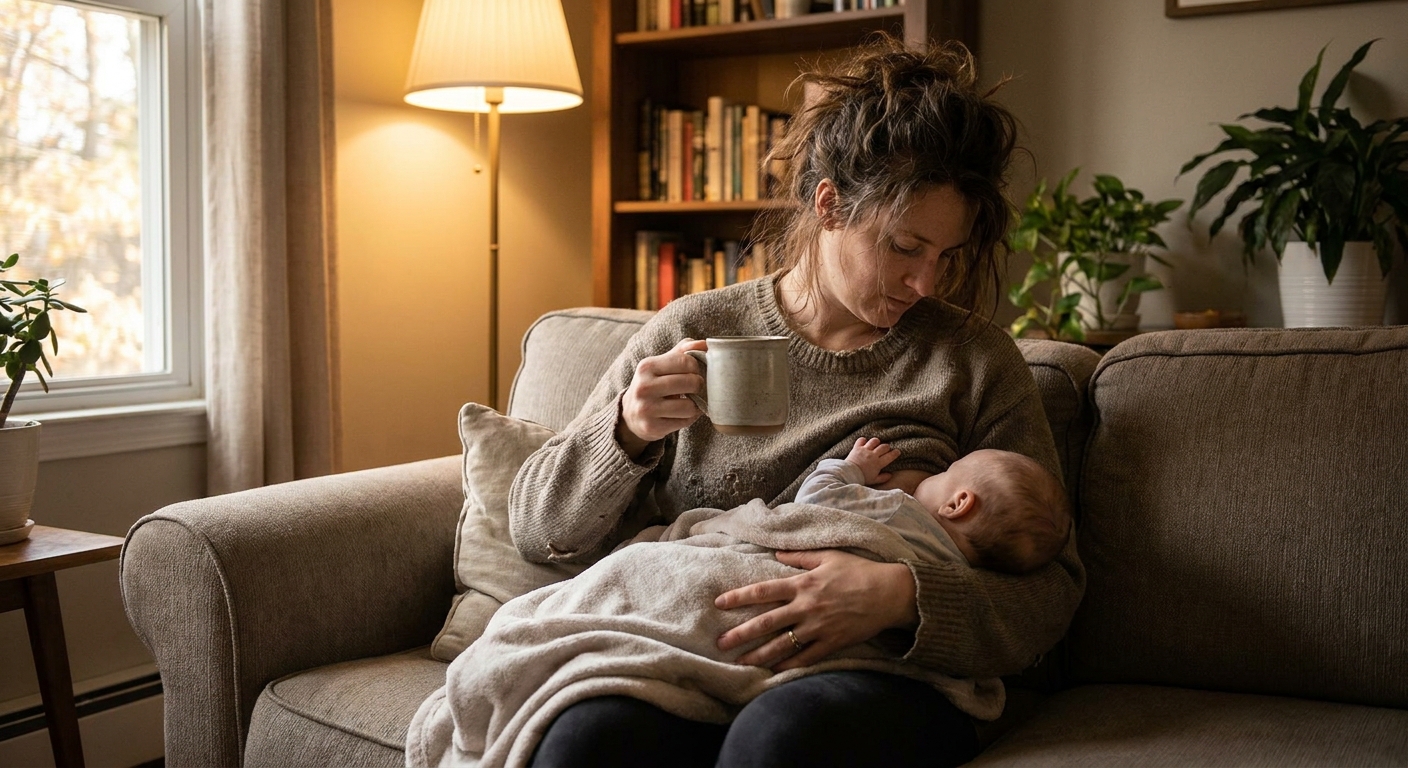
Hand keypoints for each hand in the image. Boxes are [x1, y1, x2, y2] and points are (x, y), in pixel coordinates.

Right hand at [616, 338, 707, 457]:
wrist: (631, 414)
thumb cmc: (653, 384)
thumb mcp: (662, 364)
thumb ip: (683, 351)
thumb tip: (705, 344)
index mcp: (647, 366)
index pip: (686, 361)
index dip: (698, 367)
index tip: (696, 372)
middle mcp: (644, 387)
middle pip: (690, 383)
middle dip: (699, 386)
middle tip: (696, 388)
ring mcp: (646, 408)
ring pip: (689, 406)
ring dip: (695, 405)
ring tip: (689, 402)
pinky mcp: (652, 426)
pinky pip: (684, 421)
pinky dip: (689, 418)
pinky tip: (682, 414)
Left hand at [715, 549, 918, 671]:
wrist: (890, 593)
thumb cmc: (860, 571)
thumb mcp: (829, 556)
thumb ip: (800, 556)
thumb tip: (776, 553)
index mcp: (803, 584)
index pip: (763, 591)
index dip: (739, 597)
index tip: (720, 603)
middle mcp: (807, 607)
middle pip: (766, 622)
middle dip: (741, 633)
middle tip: (720, 643)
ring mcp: (819, 627)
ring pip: (782, 644)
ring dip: (759, 654)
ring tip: (740, 662)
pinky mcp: (832, 642)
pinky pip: (806, 657)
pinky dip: (789, 665)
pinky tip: (773, 671)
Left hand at [845, 437, 899, 485]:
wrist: (849, 474)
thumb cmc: (862, 478)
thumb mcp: (874, 480)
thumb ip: (883, 477)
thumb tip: (890, 475)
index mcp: (878, 463)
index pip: (890, 456)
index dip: (895, 453)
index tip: (897, 451)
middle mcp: (873, 455)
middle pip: (884, 446)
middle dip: (887, 447)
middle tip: (886, 449)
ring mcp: (865, 450)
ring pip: (874, 441)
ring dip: (876, 442)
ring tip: (876, 444)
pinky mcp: (857, 447)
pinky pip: (861, 440)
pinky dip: (863, 440)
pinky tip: (864, 443)